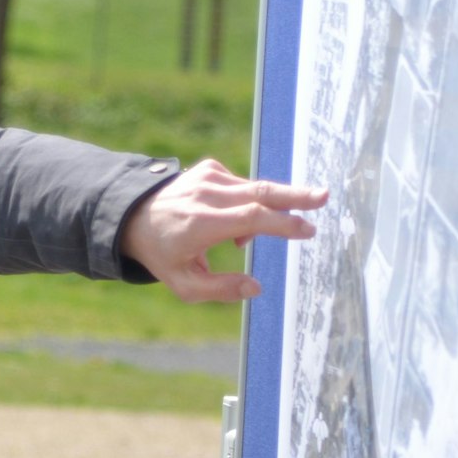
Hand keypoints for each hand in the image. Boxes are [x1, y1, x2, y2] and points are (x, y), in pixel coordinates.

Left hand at [120, 158, 326, 303]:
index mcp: (201, 223)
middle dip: (296, 196)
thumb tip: (256, 289)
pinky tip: (228, 224)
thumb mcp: (184, 285)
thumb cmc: (163, 254)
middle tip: (324, 196)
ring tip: (248, 237)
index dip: (282, 223)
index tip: (307, 229)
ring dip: (268, 211)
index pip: (251, 218)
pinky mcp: (210, 167)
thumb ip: (220, 290)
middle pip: (261, 192)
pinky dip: (248, 204)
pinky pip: (243, 187)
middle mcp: (206, 195)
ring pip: (255, 189)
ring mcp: (208, 176)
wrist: (132, 216)